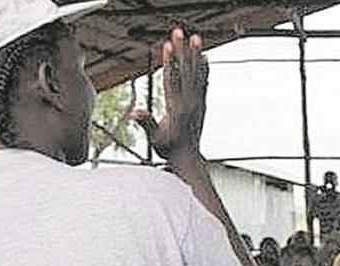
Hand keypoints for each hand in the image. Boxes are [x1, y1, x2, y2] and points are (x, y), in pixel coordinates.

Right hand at [129, 27, 207, 159]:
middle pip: (185, 71)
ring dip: (195, 54)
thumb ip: (145, 123)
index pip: (172, 79)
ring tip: (196, 37)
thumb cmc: (168, 150)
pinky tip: (205, 57)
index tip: (168, 45)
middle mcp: (190, 102)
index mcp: (176, 108)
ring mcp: (198, 102)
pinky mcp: (202, 104)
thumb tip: (134, 113)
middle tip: (179, 32)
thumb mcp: (154, 138)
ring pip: (196, 73)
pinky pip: (204, 82)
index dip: (170, 61)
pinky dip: (204, 68)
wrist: (188, 158)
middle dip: (182, 50)